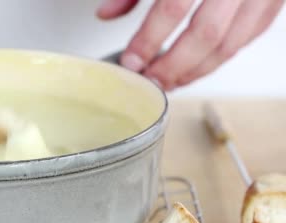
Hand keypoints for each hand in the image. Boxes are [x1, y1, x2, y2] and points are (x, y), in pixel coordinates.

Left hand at [97, 0, 283, 89]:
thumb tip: (106, 14)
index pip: (171, 8)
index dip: (147, 41)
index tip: (130, 62)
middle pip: (205, 34)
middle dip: (173, 66)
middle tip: (149, 81)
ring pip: (229, 44)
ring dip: (196, 71)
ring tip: (169, 81)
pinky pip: (249, 36)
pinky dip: (221, 57)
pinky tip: (197, 66)